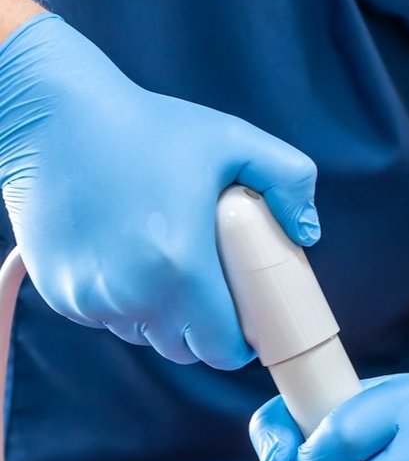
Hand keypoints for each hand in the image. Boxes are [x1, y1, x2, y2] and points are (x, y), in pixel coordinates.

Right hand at [0, 13, 317, 367]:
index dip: (239, 341)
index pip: (222, 350)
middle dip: (203, 329)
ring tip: (163, 265)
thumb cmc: (145, 125)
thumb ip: (287, 179)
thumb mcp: (231, 140)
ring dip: (160, 316)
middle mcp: (132, 293)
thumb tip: (307, 232)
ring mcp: (91, 297)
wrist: (49, 111)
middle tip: (208, 287)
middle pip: (184, 349)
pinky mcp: (60, 292)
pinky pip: (106, 318)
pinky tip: (123, 255)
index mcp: (179, 267)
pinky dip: (120, 301)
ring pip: (144, 336)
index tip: (243, 318)